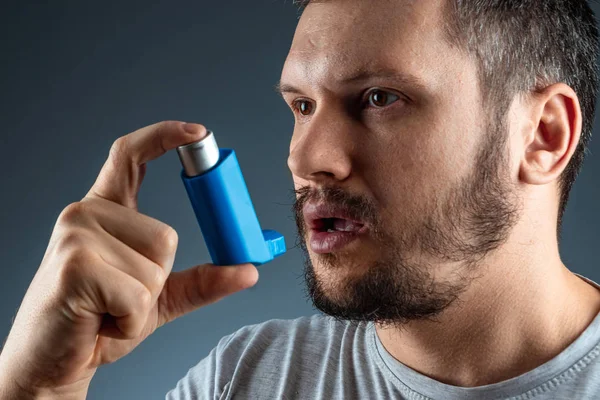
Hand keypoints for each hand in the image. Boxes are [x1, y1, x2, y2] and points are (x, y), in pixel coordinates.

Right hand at [0, 121, 258, 398]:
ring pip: (155, 265)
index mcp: (105, 211)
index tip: (198, 132)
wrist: (53, 362)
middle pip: (166, 235)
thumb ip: (202, 280)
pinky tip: (103, 321)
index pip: (130, 156)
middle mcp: (86, 213)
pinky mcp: (74, 265)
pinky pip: (138, 293)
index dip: (164, 136)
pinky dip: (132, 320)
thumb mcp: (158, 297)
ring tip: (109, 310)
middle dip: (156, 279)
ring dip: (143, 304)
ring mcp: (76, 235)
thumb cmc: (100, 321)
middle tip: (121, 298)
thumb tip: (249, 271)